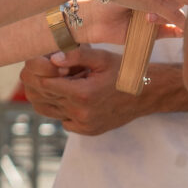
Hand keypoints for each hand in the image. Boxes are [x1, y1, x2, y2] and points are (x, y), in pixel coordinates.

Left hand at [19, 47, 146, 134]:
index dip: (42, 73)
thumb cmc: (123, 72)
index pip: (46, 85)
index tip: (45, 64)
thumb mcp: (101, 58)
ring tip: (57, 83)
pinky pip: (64, 121)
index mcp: (82, 93)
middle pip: (46, 98)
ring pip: (51, 112)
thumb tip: (53, 58)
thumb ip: (76, 55)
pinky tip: (71, 98)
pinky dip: (62, 110)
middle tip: (46, 71)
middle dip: (42, 83)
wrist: (145, 94)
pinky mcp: (87, 131)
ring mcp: (84, 125)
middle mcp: (80, 113)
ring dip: (49, 97)